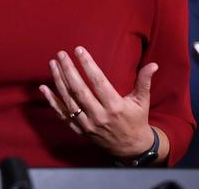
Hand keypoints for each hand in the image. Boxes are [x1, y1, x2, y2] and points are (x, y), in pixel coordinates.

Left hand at [39, 46, 167, 161]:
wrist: (131, 149)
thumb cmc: (136, 120)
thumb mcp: (142, 101)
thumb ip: (144, 82)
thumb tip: (153, 65)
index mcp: (115, 106)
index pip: (98, 82)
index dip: (88, 65)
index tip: (79, 50)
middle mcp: (99, 116)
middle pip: (79, 90)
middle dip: (68, 70)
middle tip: (61, 54)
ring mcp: (87, 124)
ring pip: (69, 100)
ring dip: (59, 81)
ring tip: (53, 64)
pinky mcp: (80, 130)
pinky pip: (62, 114)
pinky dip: (52, 101)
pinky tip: (44, 88)